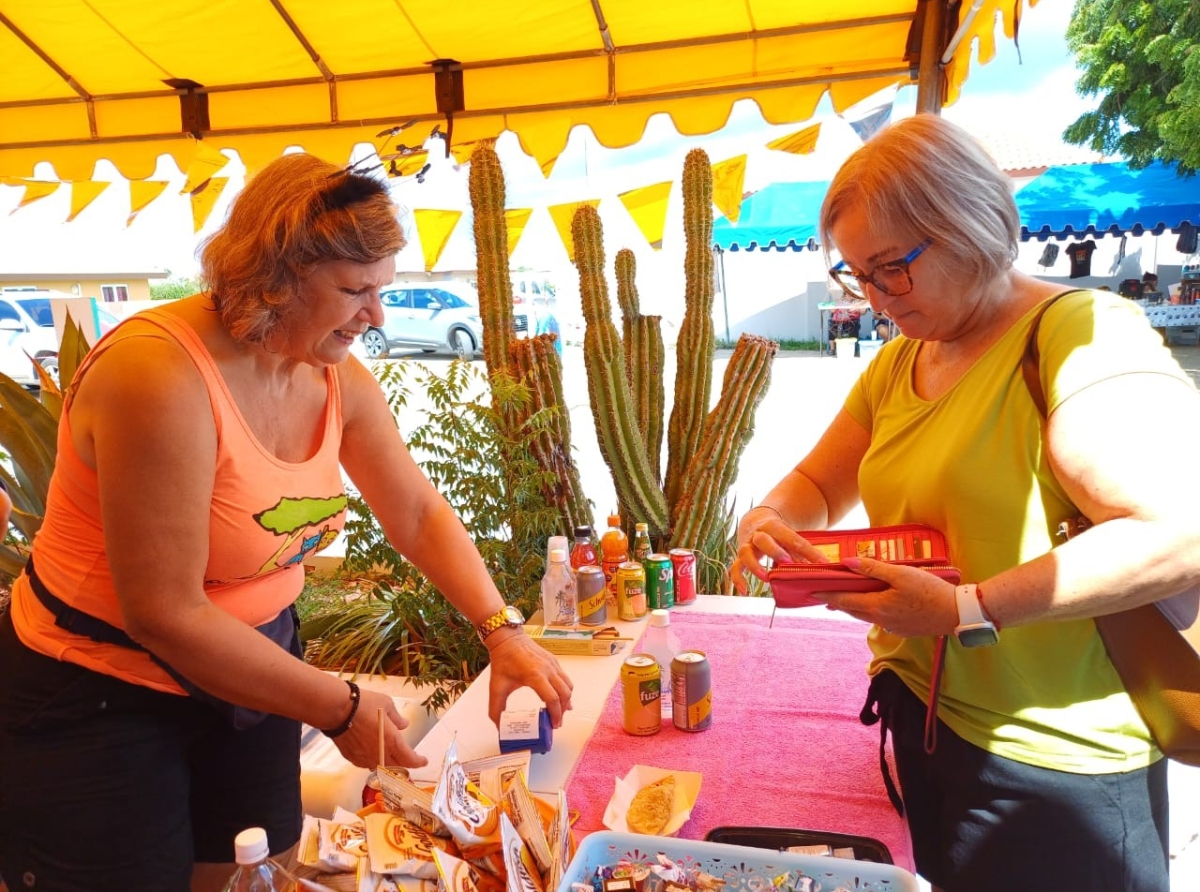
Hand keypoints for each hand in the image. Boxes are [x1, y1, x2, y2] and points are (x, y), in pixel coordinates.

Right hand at [329, 686, 428, 769]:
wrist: (337, 710)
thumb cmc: (363, 704)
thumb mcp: (386, 704)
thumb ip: (397, 718)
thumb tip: (404, 725)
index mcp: (392, 740)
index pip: (409, 759)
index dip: (418, 762)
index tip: (423, 761)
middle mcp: (380, 753)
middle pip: (397, 767)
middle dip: (405, 764)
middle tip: (408, 758)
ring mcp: (364, 757)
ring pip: (381, 766)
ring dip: (388, 763)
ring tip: (390, 755)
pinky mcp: (352, 758)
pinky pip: (366, 763)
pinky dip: (372, 760)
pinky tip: (371, 752)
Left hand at [486, 630, 573, 727]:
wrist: (507, 639)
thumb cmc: (502, 661)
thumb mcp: (496, 687)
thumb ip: (496, 709)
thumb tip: (499, 727)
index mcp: (534, 676)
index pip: (552, 699)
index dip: (555, 715)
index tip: (553, 725)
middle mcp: (548, 669)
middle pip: (564, 694)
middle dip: (562, 711)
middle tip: (556, 723)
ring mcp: (553, 664)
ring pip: (568, 686)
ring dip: (566, 700)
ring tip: (559, 712)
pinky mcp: (554, 661)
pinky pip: (565, 678)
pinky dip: (565, 690)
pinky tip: (560, 697)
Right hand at [730, 507, 826, 594]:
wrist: (755, 521)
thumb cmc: (778, 534)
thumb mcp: (789, 537)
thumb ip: (802, 552)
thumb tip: (821, 569)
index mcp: (775, 527)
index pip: (793, 539)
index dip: (808, 552)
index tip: (822, 563)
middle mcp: (758, 534)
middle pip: (763, 540)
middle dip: (775, 551)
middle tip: (787, 562)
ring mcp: (747, 545)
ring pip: (745, 553)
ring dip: (755, 566)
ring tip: (766, 578)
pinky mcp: (739, 557)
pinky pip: (735, 568)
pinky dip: (738, 579)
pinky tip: (745, 591)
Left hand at [811, 556, 958, 635]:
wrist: (958, 614)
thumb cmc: (930, 590)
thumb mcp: (900, 574)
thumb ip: (872, 568)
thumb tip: (846, 563)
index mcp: (877, 606)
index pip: (844, 602)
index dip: (828, 596)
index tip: (812, 593)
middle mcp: (881, 620)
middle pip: (853, 611)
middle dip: (838, 604)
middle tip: (824, 597)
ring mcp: (893, 627)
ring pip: (867, 616)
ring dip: (855, 608)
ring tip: (845, 600)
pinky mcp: (904, 629)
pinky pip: (881, 620)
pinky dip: (873, 611)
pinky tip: (876, 605)